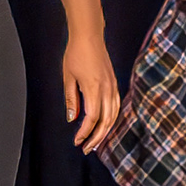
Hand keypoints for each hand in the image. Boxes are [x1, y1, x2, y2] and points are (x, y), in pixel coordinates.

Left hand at [61, 32, 121, 151]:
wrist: (89, 36)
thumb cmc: (76, 54)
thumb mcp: (68, 77)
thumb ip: (71, 99)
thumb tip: (71, 118)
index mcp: (94, 88)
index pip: (91, 118)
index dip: (84, 133)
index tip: (77, 140)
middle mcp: (106, 89)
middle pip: (105, 121)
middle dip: (97, 138)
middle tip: (87, 148)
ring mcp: (113, 86)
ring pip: (114, 116)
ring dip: (106, 131)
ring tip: (96, 141)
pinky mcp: (115, 83)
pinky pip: (117, 106)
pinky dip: (112, 119)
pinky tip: (106, 124)